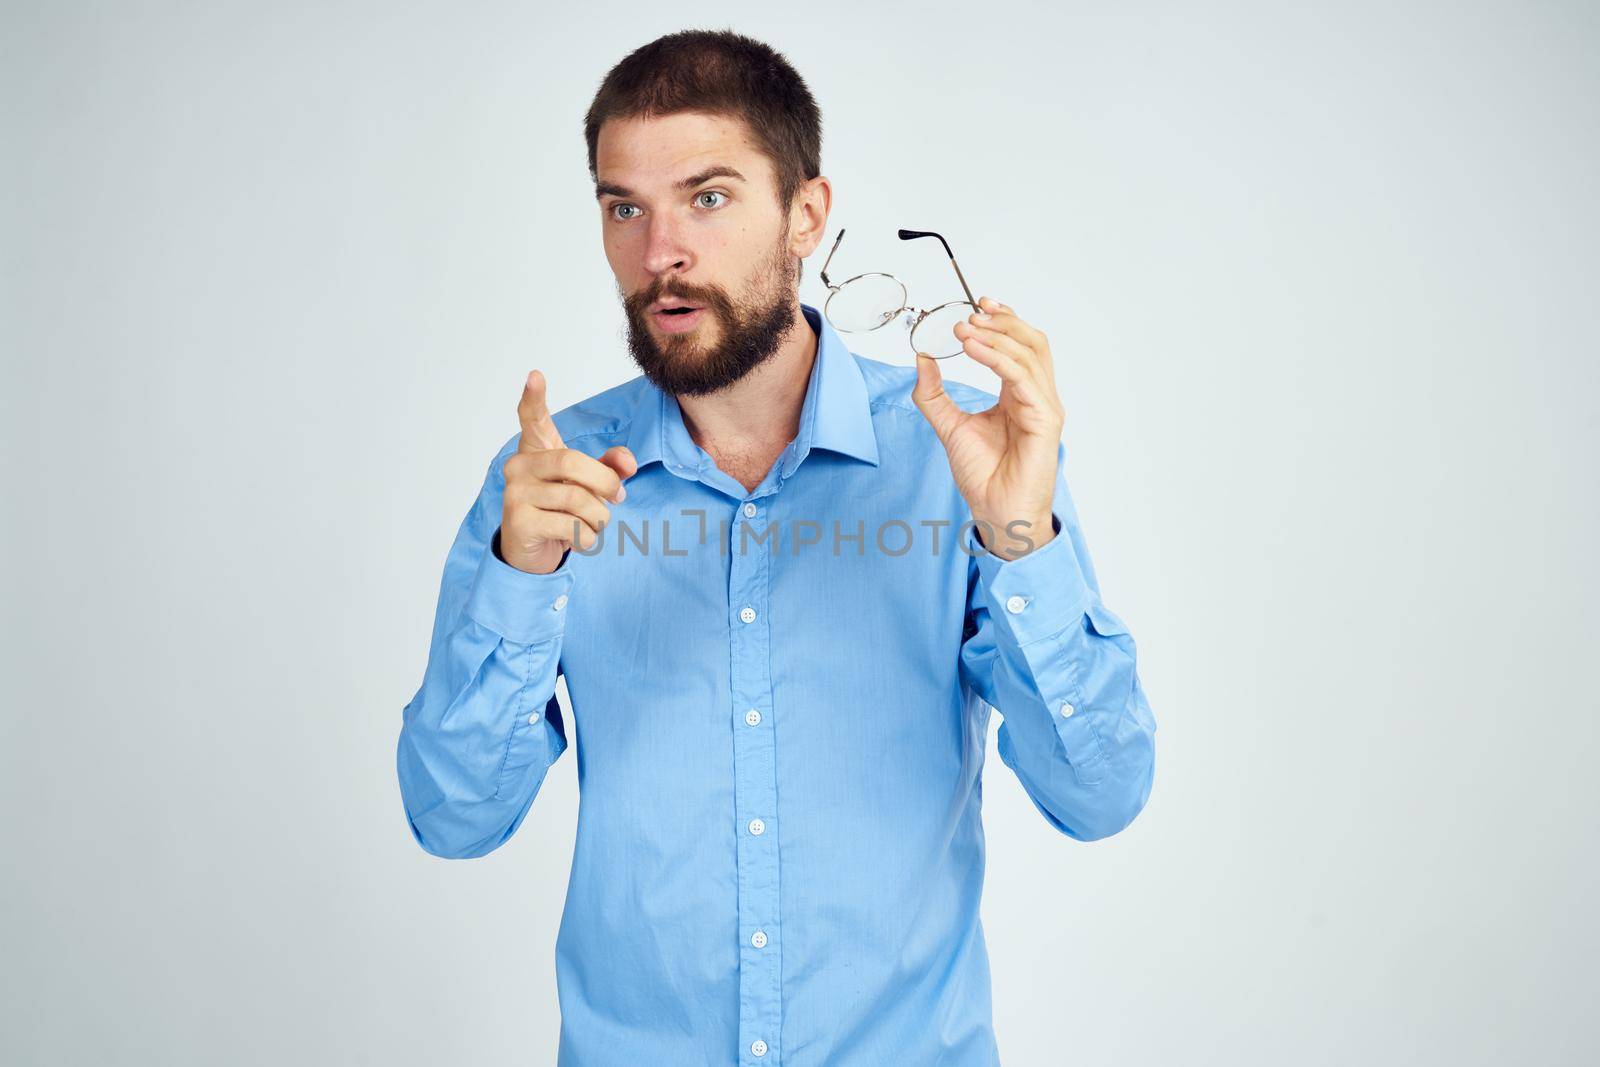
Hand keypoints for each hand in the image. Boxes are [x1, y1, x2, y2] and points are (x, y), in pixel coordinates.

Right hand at [500, 369, 637, 573]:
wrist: (533, 551)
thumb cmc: (562, 510)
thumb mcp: (590, 485)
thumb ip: (610, 467)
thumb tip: (627, 461)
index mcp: (537, 450)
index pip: (533, 419)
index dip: (534, 398)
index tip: (535, 376)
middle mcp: (520, 466)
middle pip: (572, 462)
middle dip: (605, 482)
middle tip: (619, 497)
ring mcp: (515, 493)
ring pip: (576, 500)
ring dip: (599, 517)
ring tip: (596, 523)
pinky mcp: (519, 522)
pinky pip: (570, 527)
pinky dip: (588, 538)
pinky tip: (581, 540)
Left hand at [911, 296, 1063, 560]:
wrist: (995, 512)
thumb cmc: (983, 475)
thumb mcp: (950, 425)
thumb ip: (934, 394)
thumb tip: (922, 359)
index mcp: (1020, 394)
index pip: (1020, 345)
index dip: (1003, 320)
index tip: (976, 305)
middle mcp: (1037, 396)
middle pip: (1032, 342)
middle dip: (1003, 321)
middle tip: (971, 311)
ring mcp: (1045, 407)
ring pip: (1030, 354)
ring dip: (996, 336)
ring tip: (966, 329)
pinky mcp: (1045, 421)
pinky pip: (1023, 379)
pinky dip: (998, 359)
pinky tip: (974, 350)